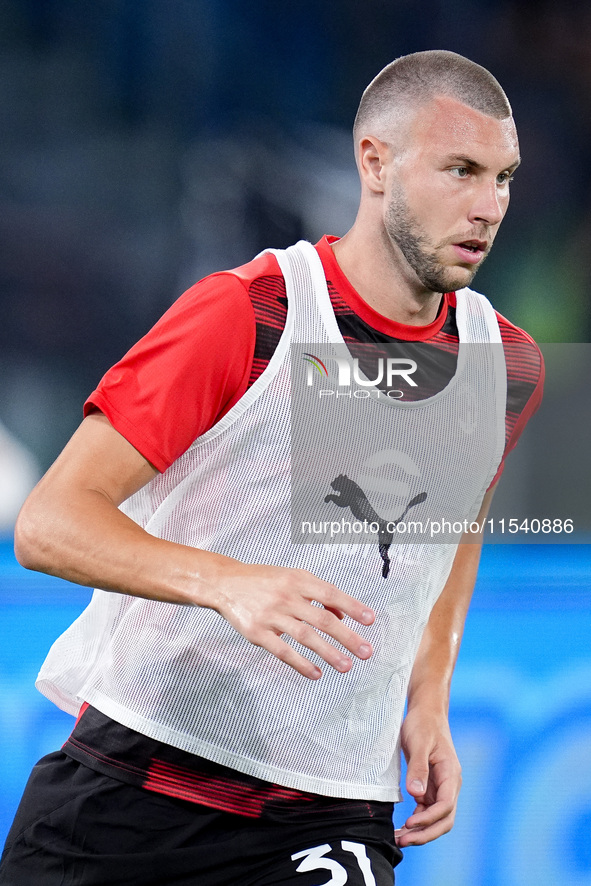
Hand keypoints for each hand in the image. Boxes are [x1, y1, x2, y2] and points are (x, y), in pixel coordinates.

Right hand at [209, 560, 374, 679]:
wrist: (225, 583)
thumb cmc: (263, 581)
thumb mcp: (291, 577)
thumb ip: (317, 592)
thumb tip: (343, 613)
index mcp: (297, 580)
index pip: (330, 593)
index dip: (352, 606)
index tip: (370, 620)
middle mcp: (286, 596)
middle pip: (322, 619)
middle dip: (346, 636)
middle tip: (366, 651)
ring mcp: (270, 615)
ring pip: (305, 637)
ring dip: (328, 653)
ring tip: (346, 666)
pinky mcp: (256, 633)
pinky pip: (282, 651)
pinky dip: (300, 663)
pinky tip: (316, 673)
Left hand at [395, 707, 461, 845]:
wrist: (425, 713)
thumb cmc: (423, 724)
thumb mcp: (418, 743)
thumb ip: (418, 768)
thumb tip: (416, 794)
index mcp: (450, 774)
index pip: (446, 806)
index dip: (429, 819)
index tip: (409, 823)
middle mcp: (449, 785)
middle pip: (443, 820)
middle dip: (425, 834)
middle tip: (402, 841)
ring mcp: (440, 788)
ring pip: (435, 819)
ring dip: (419, 832)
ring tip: (398, 839)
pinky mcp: (430, 788)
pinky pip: (426, 812)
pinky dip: (416, 822)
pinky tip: (401, 828)